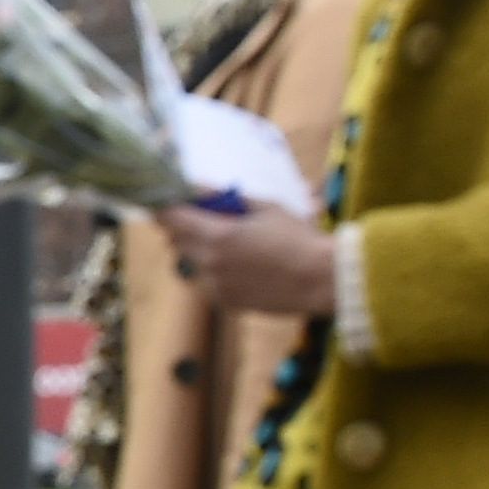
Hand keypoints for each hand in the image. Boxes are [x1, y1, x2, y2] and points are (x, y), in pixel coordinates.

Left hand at [162, 201, 338, 318]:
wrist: (323, 280)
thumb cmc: (298, 238)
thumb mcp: (265, 207)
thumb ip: (226, 198)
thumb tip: (197, 185)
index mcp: (218, 237)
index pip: (171, 219)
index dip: (165, 208)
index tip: (166, 200)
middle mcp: (210, 264)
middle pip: (176, 242)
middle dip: (181, 227)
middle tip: (197, 216)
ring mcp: (217, 287)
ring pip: (190, 264)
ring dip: (197, 250)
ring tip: (223, 241)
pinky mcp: (227, 303)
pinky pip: (207, 283)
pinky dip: (213, 271)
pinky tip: (237, 264)